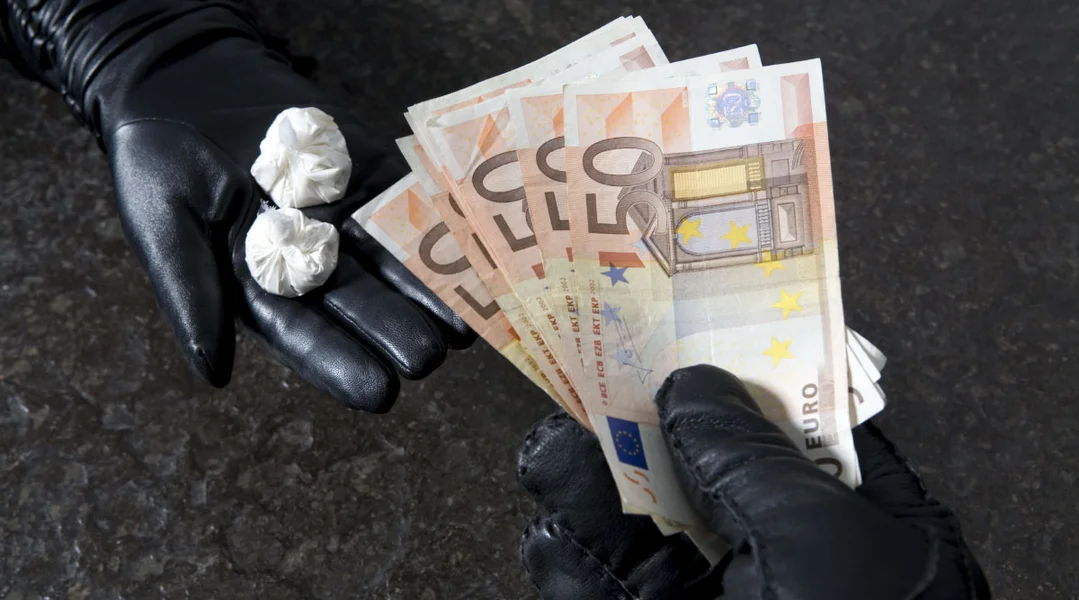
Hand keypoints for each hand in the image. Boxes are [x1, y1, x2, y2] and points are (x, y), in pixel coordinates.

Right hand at [2, 1, 473, 410]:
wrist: (187, 80)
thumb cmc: (160, 158)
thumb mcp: (162, 221)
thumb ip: (190, 291)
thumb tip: (213, 374)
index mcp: (264, 289)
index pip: (306, 335)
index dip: (341, 363)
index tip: (379, 393)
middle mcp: (315, 263)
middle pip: (361, 302)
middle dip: (395, 329)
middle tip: (428, 356)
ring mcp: (347, 217)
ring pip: (394, 258)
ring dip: (429, 288)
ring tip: (465, 320)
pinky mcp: (371, 173)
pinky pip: (408, 199)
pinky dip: (438, 223)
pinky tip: (470, 247)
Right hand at [517, 365, 990, 598]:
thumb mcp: (820, 548)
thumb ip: (755, 461)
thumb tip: (697, 387)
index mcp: (858, 531)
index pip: (799, 426)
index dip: (743, 367)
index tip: (687, 312)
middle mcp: (785, 564)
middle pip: (703, 466)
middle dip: (646, 417)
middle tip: (597, 357)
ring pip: (638, 526)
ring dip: (590, 478)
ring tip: (554, 436)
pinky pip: (599, 585)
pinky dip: (568, 555)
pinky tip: (550, 521)